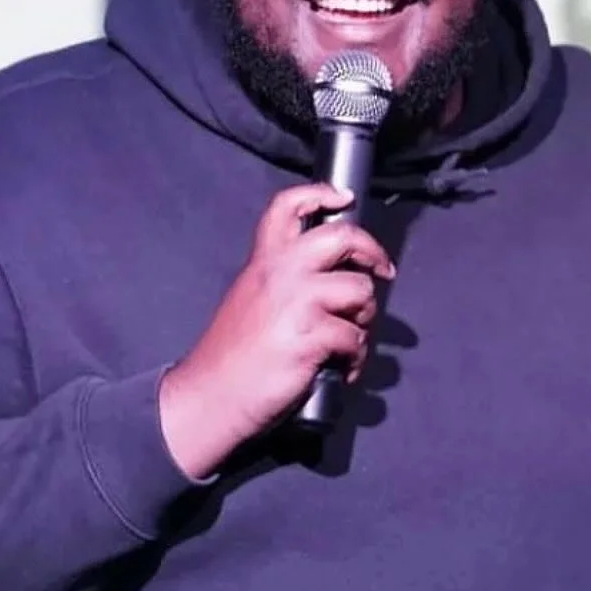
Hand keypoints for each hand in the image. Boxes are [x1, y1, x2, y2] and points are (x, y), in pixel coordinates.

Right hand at [158, 183, 394, 478]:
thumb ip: (282, 280)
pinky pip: (355, 338)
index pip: (286, 207)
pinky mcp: (309, 336)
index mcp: (263, 261)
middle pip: (342, 238)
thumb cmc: (231, 355)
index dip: (320, 193)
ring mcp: (296, 303)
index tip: (344, 198)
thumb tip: (331, 277)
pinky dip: (356, 357)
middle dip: (372, 252)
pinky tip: (342, 368)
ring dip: (364, 319)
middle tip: (382, 270)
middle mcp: (281, 273)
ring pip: (359, 291)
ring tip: (350, 339)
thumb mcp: (250, 298)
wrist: (209, 396)